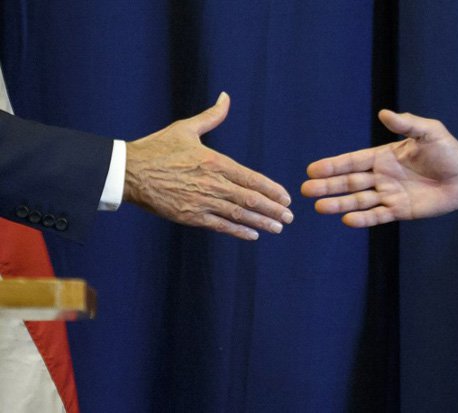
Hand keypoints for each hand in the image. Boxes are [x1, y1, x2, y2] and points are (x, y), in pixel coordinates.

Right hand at [124, 92, 293, 239]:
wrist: (128, 171)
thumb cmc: (157, 148)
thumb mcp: (186, 128)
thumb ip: (212, 117)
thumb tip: (226, 97)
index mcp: (214, 161)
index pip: (251, 178)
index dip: (271, 189)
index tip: (286, 197)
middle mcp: (212, 183)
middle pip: (250, 198)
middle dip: (273, 209)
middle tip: (289, 217)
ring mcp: (201, 201)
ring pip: (238, 214)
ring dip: (261, 222)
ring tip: (278, 228)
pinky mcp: (190, 216)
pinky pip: (220, 225)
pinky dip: (238, 231)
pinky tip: (253, 234)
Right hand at [301, 110, 457, 226]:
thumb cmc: (448, 152)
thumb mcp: (430, 133)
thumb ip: (407, 124)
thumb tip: (384, 113)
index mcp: (384, 156)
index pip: (353, 161)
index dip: (333, 165)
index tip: (312, 169)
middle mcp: (382, 176)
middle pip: (349, 182)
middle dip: (328, 186)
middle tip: (306, 191)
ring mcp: (389, 194)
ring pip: (358, 200)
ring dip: (339, 204)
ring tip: (319, 207)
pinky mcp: (399, 211)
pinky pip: (377, 215)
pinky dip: (362, 219)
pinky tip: (346, 220)